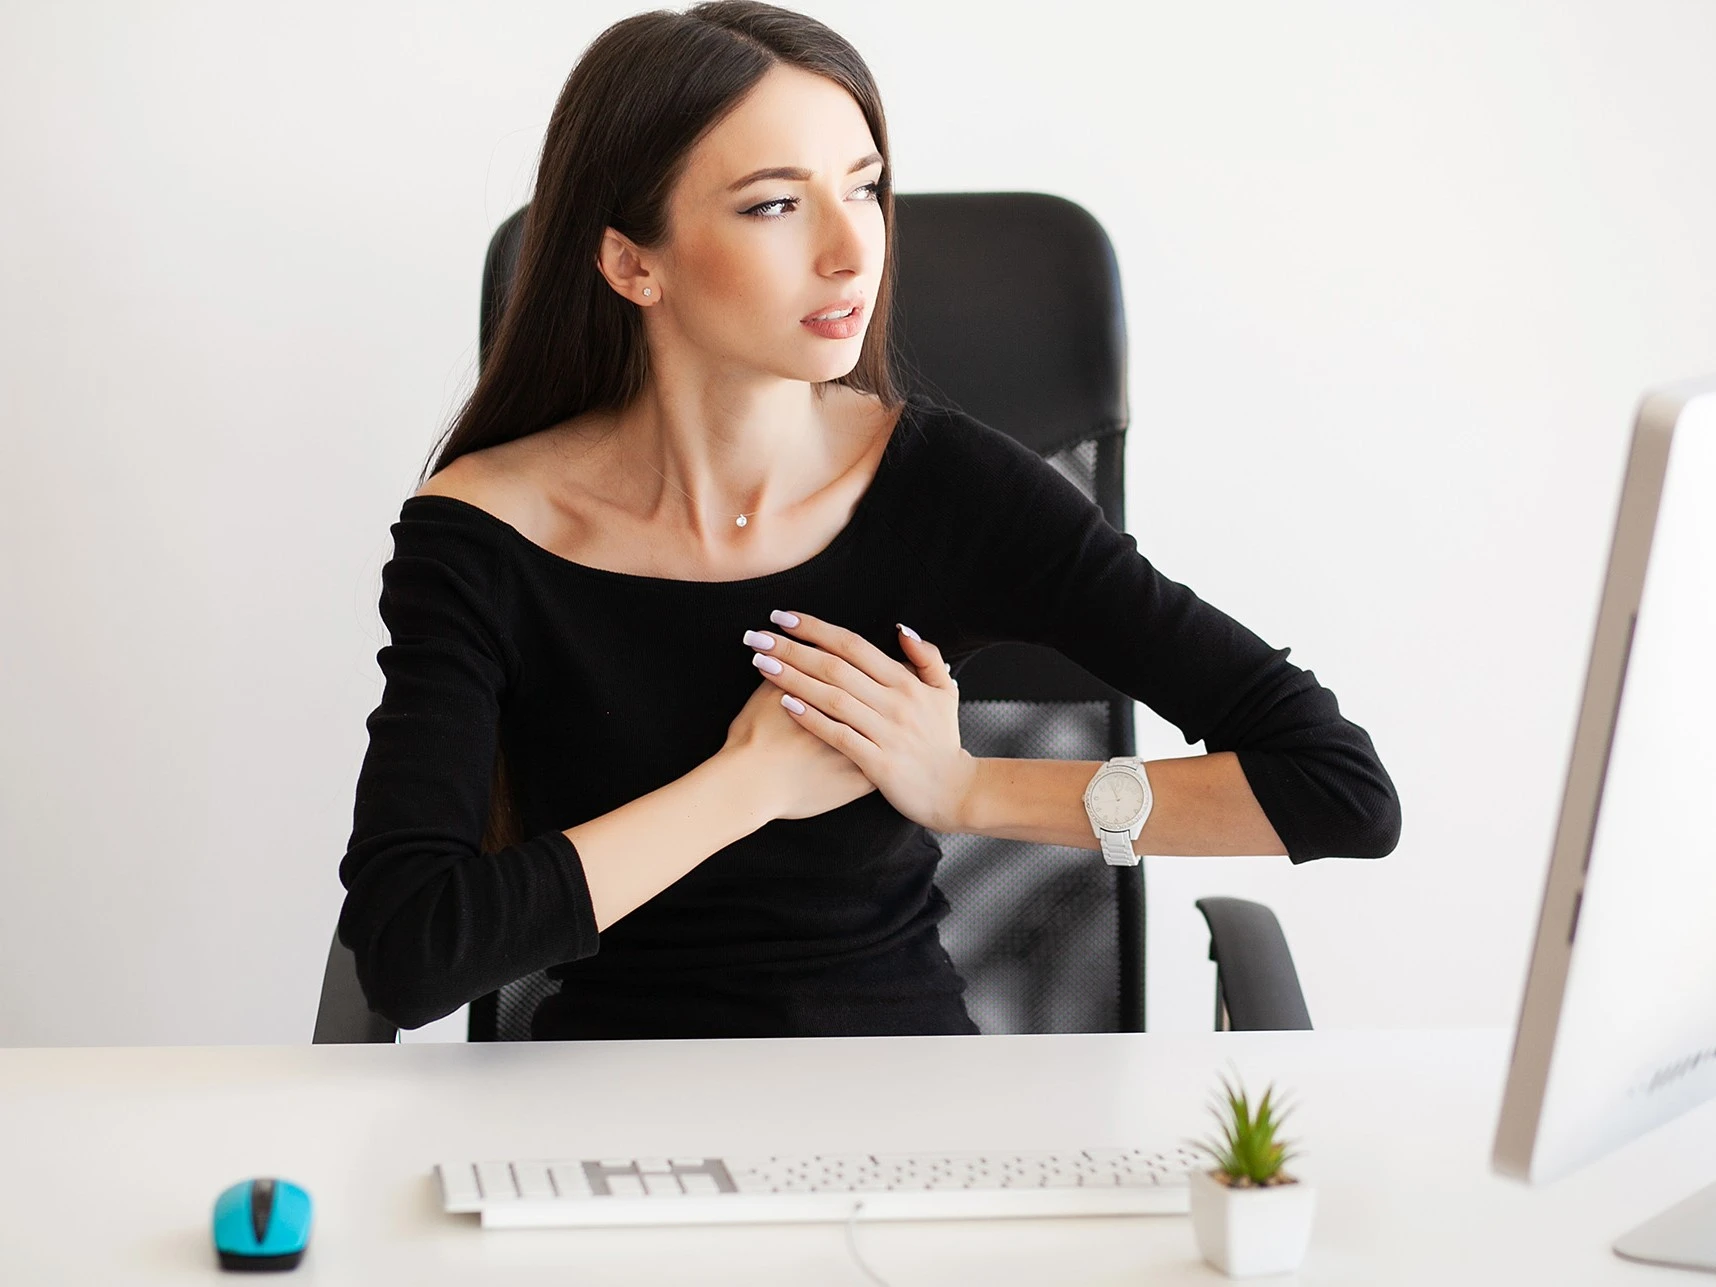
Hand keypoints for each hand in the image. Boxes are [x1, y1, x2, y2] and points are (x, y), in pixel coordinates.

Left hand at [742, 610, 977, 831]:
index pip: (854, 645)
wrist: (953, 791)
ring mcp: (887, 733)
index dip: (817, 629)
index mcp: (907, 683)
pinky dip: (812, 718)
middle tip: (758, 636)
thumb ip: (927, 658)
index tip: (783, 618)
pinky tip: (784, 704)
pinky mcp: (878, 764)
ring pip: (833, 698)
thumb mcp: (945, 692)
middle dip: (793, 648)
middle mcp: (896, 703)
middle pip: (836, 667)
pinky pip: (839, 736)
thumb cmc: (942, 741)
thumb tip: (902, 629)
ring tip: (762, 663)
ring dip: (794, 677)